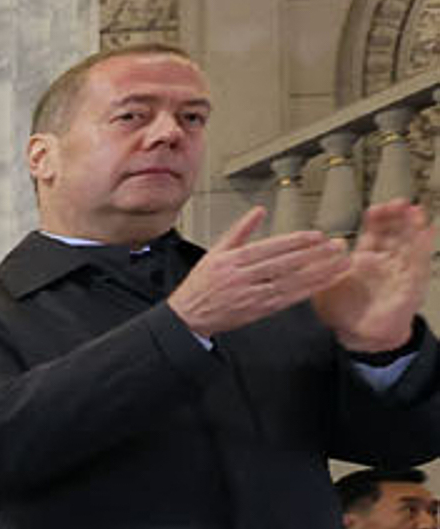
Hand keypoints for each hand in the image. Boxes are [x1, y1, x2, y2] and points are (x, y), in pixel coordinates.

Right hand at [169, 202, 352, 338]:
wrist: (187, 317)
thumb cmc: (200, 286)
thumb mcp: (214, 253)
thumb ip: (239, 231)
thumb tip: (258, 211)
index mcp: (231, 261)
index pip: (270, 248)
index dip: (296, 242)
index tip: (317, 236)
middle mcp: (242, 278)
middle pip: (285, 264)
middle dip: (314, 255)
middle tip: (337, 246)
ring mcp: (251, 295)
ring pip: (291, 281)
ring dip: (318, 272)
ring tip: (339, 263)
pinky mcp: (258, 310)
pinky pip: (288, 299)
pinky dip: (309, 290)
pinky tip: (324, 283)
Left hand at [312, 197, 431, 358]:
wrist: (358, 336)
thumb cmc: (343, 311)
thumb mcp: (325, 285)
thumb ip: (320, 267)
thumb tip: (318, 248)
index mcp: (366, 258)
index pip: (375, 233)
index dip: (378, 219)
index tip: (376, 208)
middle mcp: (386, 262)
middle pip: (395, 233)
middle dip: (397, 218)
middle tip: (397, 203)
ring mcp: (400, 272)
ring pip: (409, 244)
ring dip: (413, 228)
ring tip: (414, 211)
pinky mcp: (410, 284)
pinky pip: (418, 263)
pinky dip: (421, 248)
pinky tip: (426, 233)